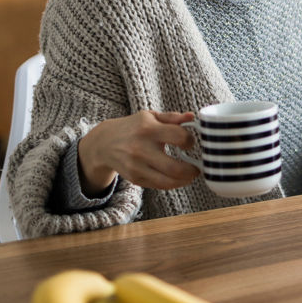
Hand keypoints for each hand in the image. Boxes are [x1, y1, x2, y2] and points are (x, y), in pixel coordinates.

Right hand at [77, 110, 199, 192]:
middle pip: (175, 167)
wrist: (104, 143)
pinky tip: (178, 178)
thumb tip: (192, 116)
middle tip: (197, 167)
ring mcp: (137, 166)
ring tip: (190, 174)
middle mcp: (141, 149)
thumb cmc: (133, 128)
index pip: (179, 137)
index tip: (190, 143)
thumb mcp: (150, 117)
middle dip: (192, 170)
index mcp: (148, 129)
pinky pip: (160, 186)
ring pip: (168, 181)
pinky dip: (173, 184)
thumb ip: (172, 117)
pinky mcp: (135, 178)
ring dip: (185, 180)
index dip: (190, 141)